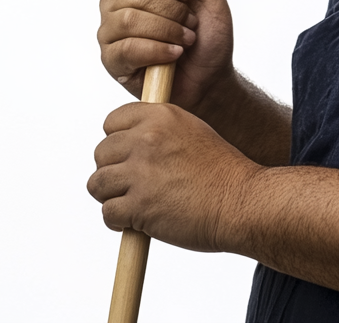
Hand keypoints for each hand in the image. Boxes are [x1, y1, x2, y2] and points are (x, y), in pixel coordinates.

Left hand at [88, 101, 260, 251]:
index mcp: (161, 116)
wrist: (242, 201)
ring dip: (113, 197)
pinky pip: (107, 213)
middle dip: (114, 171)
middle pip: (101, 153)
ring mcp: (141, 172)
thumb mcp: (192, 131)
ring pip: (97, 184)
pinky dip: (120, 222)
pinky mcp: (138, 205)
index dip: (118, 140)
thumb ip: (159, 130)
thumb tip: (127, 142)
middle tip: (135, 185)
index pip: (112, 121)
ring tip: (137, 203)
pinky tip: (141, 220)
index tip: (130, 156)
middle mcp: (147, 138)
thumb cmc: (221, 171)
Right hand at [97, 0, 233, 111]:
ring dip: (167, 30)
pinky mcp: (110, 59)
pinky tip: (173, 56)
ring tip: (185, 41)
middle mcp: (118, 1)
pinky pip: (127, 47)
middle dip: (172, 10)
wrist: (209, 82)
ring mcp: (110, 31)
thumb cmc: (208, 39)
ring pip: (129, 19)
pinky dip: (158, 50)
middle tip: (191, 24)